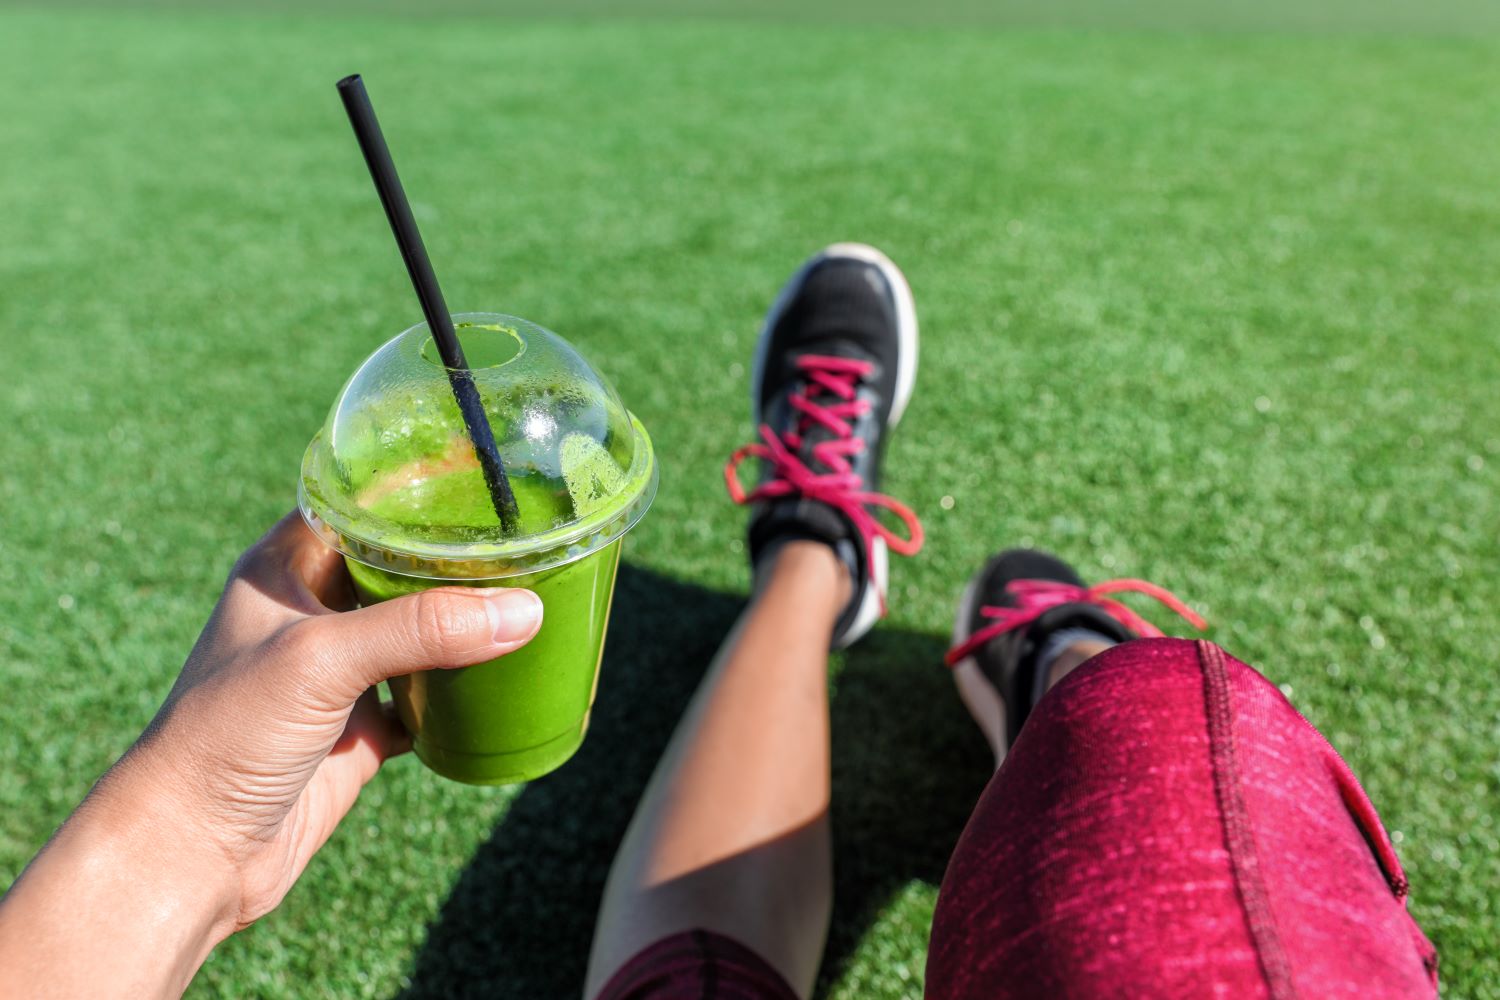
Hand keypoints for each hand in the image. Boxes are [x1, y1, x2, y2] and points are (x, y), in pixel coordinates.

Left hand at [0, 512, 542, 996]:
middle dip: (457, 557)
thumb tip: (522, 611)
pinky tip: (509, 674)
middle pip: (400, 565)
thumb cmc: (227, 736)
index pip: (358, 504)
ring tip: (533, 594)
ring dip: (466, 621)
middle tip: (525, 539)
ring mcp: (340, 672)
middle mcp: (313, 611)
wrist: (196, 852)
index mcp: (284, 568)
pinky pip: (428, 694)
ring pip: (419, 630)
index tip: (481, 478)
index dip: (415, 488)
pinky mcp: (362, 726)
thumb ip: (420, 629)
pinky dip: (465, 688)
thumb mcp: (321, 661)